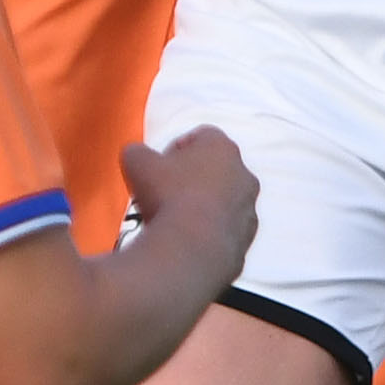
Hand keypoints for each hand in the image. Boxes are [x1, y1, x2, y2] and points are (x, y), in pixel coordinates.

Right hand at [118, 126, 258, 279]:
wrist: (190, 248)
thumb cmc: (167, 195)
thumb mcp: (137, 162)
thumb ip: (137, 152)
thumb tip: (136, 155)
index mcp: (221, 147)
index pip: (201, 137)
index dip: (176, 149)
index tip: (159, 167)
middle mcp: (243, 174)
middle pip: (216, 169)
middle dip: (193, 178)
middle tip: (166, 192)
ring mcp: (249, 208)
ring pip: (224, 200)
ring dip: (203, 206)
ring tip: (175, 220)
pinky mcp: (246, 239)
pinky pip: (225, 229)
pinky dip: (210, 231)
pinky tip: (188, 239)